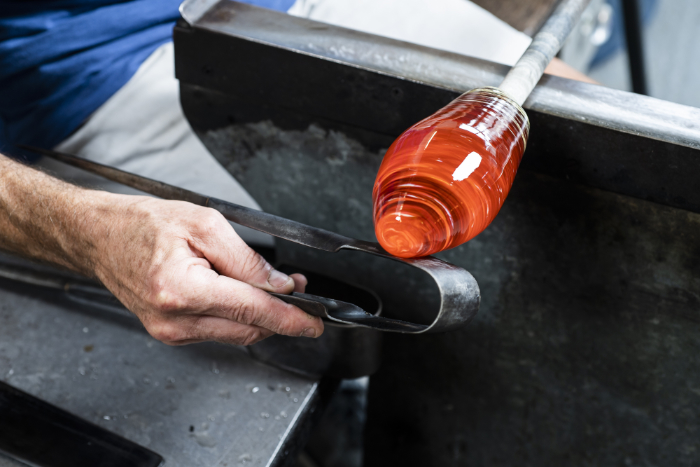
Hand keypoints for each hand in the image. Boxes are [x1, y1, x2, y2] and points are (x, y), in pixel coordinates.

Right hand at [88, 194, 323, 345]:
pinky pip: (219, 330)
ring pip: (236, 332)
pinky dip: (238, 315)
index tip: (315, 323)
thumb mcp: (204, 225)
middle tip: (298, 289)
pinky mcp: (171, 335)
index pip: (252, 311)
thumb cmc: (143, 225)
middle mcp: (175, 321)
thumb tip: (280, 285)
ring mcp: (171, 333)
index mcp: (182, 290)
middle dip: (281, 313)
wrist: (100, 238)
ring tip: (270, 285)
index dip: (290, 318)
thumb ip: (247, 260)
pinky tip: (241, 293)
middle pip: (249, 328)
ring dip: (260, 314)